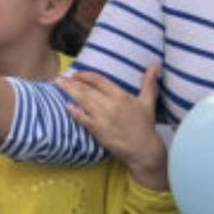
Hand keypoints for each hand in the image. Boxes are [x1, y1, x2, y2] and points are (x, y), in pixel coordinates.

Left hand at [58, 64, 168, 189]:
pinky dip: (74, 112)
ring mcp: (103, 118)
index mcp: (121, 96)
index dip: (85, 75)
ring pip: (83, 102)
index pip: (99, 80)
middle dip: (71, 82)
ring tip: (58, 86)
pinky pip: (83, 119)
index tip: (76, 73)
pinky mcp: (98, 131)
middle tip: (59, 78)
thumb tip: (155, 64)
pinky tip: (66, 105)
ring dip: (69, 92)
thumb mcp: (148, 101)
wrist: (144, 149)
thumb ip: (148, 82)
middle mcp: (110, 105)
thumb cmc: (145, 125)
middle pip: (87, 89)